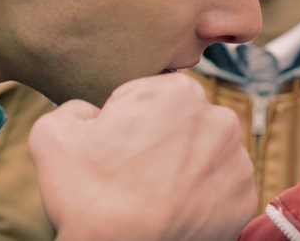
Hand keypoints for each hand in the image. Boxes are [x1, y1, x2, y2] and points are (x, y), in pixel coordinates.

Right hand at [28, 73, 256, 240]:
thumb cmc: (91, 198)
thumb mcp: (54, 136)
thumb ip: (74, 108)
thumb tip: (90, 114)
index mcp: (178, 92)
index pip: (148, 97)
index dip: (126, 121)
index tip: (117, 147)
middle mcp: (219, 119)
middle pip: (182, 123)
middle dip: (162, 140)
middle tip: (134, 172)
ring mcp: (237, 160)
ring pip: (205, 154)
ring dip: (185, 167)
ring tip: (156, 194)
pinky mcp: (245, 197)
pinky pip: (221, 188)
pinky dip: (203, 197)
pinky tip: (177, 209)